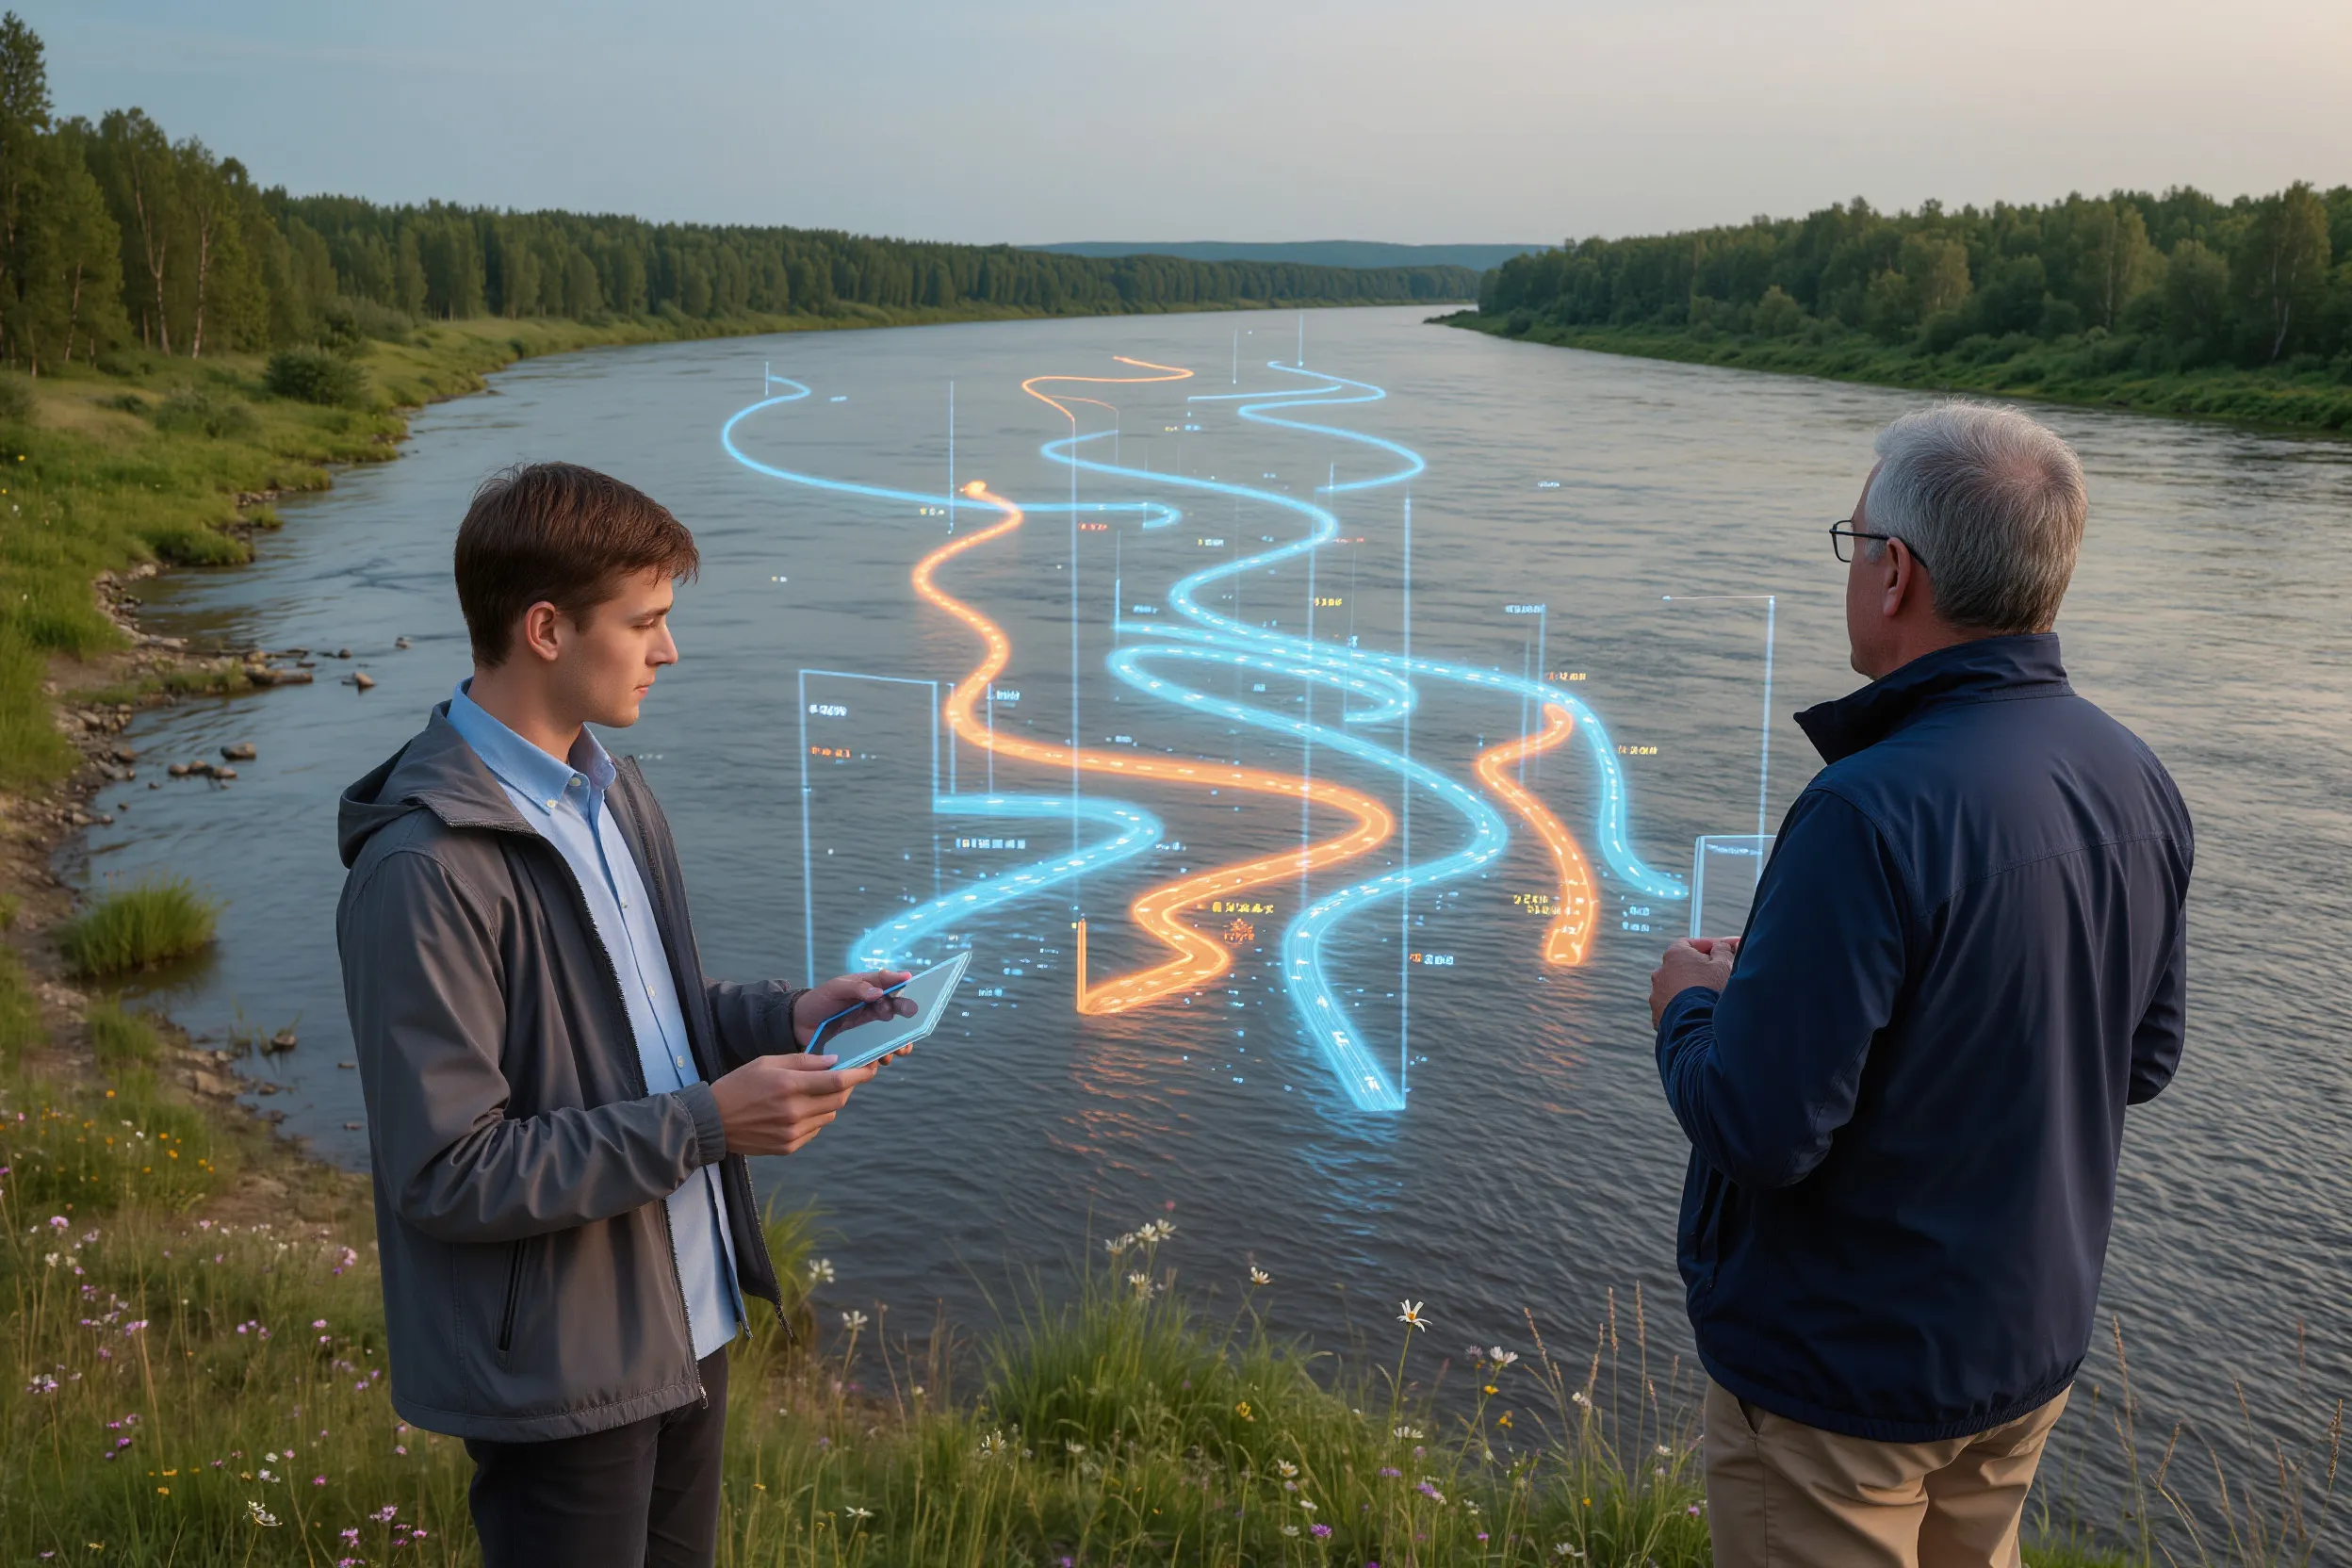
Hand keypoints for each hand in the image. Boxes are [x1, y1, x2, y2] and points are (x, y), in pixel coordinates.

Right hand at [709, 1052, 879, 1155]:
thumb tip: (833, 1061)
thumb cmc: (738, 1085)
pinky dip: (814, 1119)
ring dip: (829, 1103)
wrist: (712, 1122)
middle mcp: (794, 1111)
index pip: (837, 1080)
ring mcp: (792, 1132)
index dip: (859, 1074)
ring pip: (829, 1116)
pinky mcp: (788, 1147)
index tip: (870, 1068)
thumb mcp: (767, 1062)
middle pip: (838, 1099)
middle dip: (846, 1087)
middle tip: (843, 1077)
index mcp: (789, 1085)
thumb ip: (803, 1061)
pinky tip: (797, 1111)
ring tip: (811, 1093)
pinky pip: (815, 1131)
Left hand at [792, 970, 916, 1049]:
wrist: (798, 1025)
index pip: (888, 982)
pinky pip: (879, 1049)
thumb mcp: (835, 989)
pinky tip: (883, 1059)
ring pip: (893, 1031)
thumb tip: (879, 993)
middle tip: (912, 1016)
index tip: (909, 982)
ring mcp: (869, 1025)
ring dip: (901, 1040)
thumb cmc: (818, 1001)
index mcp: (868, 987)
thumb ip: (856, 988)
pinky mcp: (863, 1043)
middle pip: (896, 1008)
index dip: (899, 982)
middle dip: (907, 1012)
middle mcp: (873, 1006)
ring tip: (901, 1048)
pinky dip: (884, 1055)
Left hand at [1649, 937, 1738, 1027]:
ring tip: (1707, 997)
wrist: (1695, 1023)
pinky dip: (1682, 1007)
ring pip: (1675, 987)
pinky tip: (1697, 1012)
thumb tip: (1721, 946)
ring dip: (1689, 989)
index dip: (1708, 945)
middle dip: (1698, 968)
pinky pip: (1671, 1006)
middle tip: (1717, 974)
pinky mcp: (1657, 1014)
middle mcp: (1660, 972)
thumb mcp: (1722, 964)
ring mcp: (1656, 994)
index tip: (1722, 950)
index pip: (1689, 943)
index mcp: (1674, 955)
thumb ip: (1722, 950)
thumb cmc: (1710, 989)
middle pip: (1682, 965)